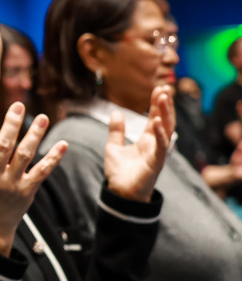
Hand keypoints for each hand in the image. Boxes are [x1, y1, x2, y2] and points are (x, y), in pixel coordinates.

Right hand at [0, 103, 66, 255]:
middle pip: (4, 147)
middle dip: (12, 125)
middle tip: (19, 106)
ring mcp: (12, 184)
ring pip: (25, 156)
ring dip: (35, 136)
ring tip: (43, 118)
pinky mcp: (28, 191)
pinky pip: (42, 173)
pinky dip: (53, 159)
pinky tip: (62, 144)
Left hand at [103, 85, 173, 202]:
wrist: (119, 193)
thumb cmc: (119, 172)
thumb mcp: (113, 146)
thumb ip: (116, 130)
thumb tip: (116, 112)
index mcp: (146, 140)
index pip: (154, 118)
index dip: (157, 104)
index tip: (158, 89)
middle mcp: (155, 145)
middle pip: (164, 121)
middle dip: (165, 105)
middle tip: (164, 88)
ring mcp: (157, 153)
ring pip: (166, 130)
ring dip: (165, 113)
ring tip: (163, 97)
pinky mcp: (156, 163)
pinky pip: (160, 146)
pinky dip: (159, 133)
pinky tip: (157, 121)